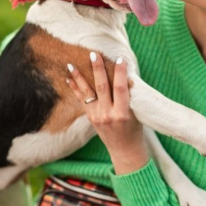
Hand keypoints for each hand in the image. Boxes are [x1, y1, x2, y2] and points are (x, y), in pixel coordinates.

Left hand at [66, 52, 148, 174]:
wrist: (124, 151)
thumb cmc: (135, 130)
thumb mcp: (136, 114)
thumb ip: (130, 97)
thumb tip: (126, 76)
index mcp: (122, 114)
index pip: (121, 89)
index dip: (120, 73)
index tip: (120, 59)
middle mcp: (108, 115)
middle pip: (102, 87)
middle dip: (98, 70)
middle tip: (93, 54)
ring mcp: (97, 117)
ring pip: (87, 93)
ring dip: (79, 77)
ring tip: (71, 64)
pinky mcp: (90, 118)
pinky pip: (82, 100)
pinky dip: (75, 89)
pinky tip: (69, 78)